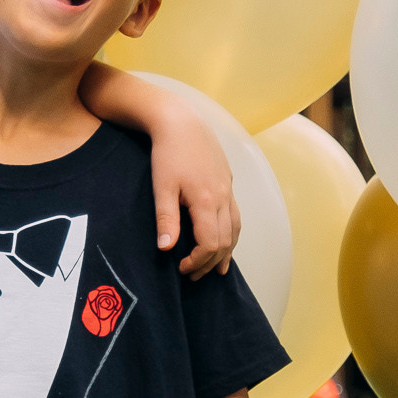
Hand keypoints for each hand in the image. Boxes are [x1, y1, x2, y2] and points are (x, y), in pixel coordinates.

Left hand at [147, 116, 238, 277]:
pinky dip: (231, 233)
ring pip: (235, 229)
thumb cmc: (168, 154)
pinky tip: (224, 239)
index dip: (198, 261)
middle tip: (193, 276)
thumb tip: (166, 249)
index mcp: (206, 201)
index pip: (210, 244)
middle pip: (225, 241)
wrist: (181, 122)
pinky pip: (235, 215)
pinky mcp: (228, 182)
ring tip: (216, 269)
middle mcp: (223, 197)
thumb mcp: (162, 187)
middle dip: (210, 262)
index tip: (181, 268)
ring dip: (226, 251)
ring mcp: (228, 189)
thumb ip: (166, 219)